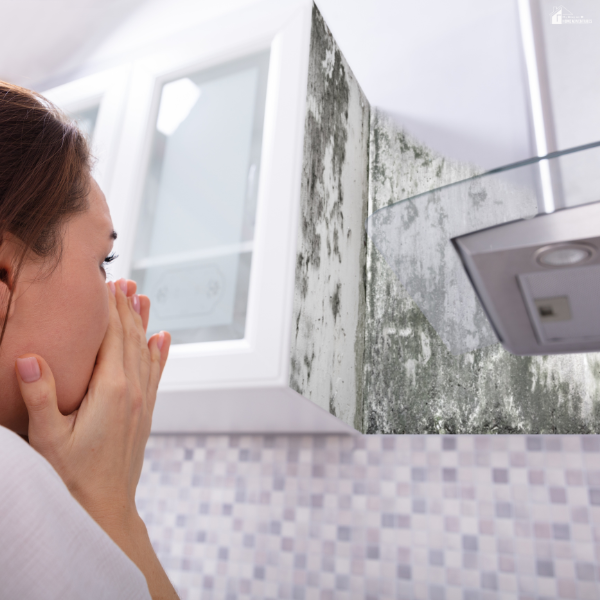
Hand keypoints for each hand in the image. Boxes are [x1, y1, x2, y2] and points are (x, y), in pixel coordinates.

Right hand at [14, 278, 170, 520]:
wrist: (105, 508)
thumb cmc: (71, 476)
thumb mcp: (47, 438)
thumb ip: (40, 396)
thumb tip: (28, 356)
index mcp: (110, 390)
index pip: (112, 338)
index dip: (109, 309)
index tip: (107, 283)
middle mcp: (133, 390)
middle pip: (131, 339)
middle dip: (127, 308)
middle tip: (125, 281)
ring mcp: (142, 401)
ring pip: (145, 351)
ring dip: (144, 323)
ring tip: (144, 297)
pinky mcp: (145, 413)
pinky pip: (155, 373)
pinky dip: (159, 352)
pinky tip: (163, 338)